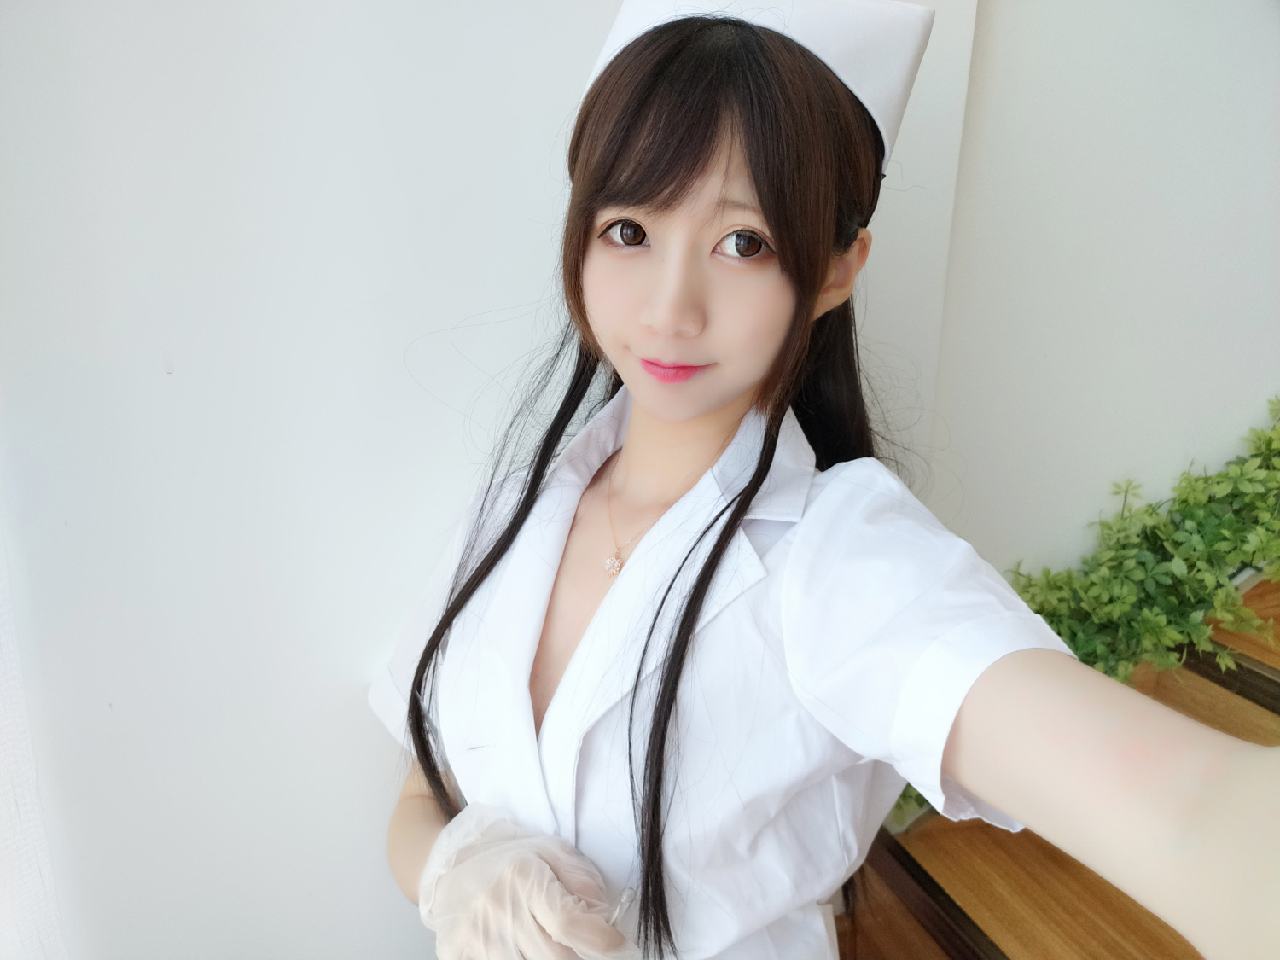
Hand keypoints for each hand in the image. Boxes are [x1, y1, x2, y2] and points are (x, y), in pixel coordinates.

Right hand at [418, 802, 640, 959]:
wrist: (451, 865)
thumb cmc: (509, 858)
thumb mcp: (552, 851)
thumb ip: (583, 882)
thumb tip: (606, 920)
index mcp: (523, 878)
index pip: (568, 924)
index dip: (600, 942)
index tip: (619, 946)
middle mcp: (497, 909)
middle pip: (556, 958)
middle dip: (578, 955)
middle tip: (579, 943)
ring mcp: (475, 937)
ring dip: (547, 958)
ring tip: (546, 939)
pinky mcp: (457, 954)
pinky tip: (520, 946)